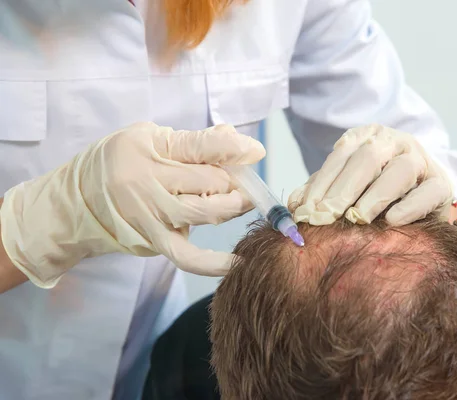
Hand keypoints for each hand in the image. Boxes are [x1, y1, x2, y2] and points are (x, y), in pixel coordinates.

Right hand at [0, 122, 264, 286]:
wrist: (79, 199)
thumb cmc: (123, 161)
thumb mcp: (153, 138)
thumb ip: (199, 142)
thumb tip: (247, 148)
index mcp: (149, 148)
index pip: (200, 146)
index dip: (233, 149)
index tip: (256, 152)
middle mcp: (147, 181)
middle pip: (209, 181)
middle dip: (234, 180)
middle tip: (240, 180)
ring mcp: (149, 214)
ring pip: (205, 213)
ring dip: (232, 207)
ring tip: (241, 201)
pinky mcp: (152, 240)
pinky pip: (185, 255)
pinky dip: (211, 263)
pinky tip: (235, 262)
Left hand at [288, 124, 452, 225]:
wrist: (421, 196)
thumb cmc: (375, 192)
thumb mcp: (345, 186)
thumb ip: (321, 192)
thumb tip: (295, 205)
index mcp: (367, 137)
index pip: (340, 156)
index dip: (321, 183)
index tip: (306, 210)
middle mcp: (394, 142)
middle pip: (367, 159)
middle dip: (343, 190)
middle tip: (325, 216)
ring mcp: (420, 159)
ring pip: (399, 171)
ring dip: (375, 196)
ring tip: (357, 218)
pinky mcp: (441, 183)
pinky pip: (428, 192)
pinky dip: (410, 206)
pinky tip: (392, 220)